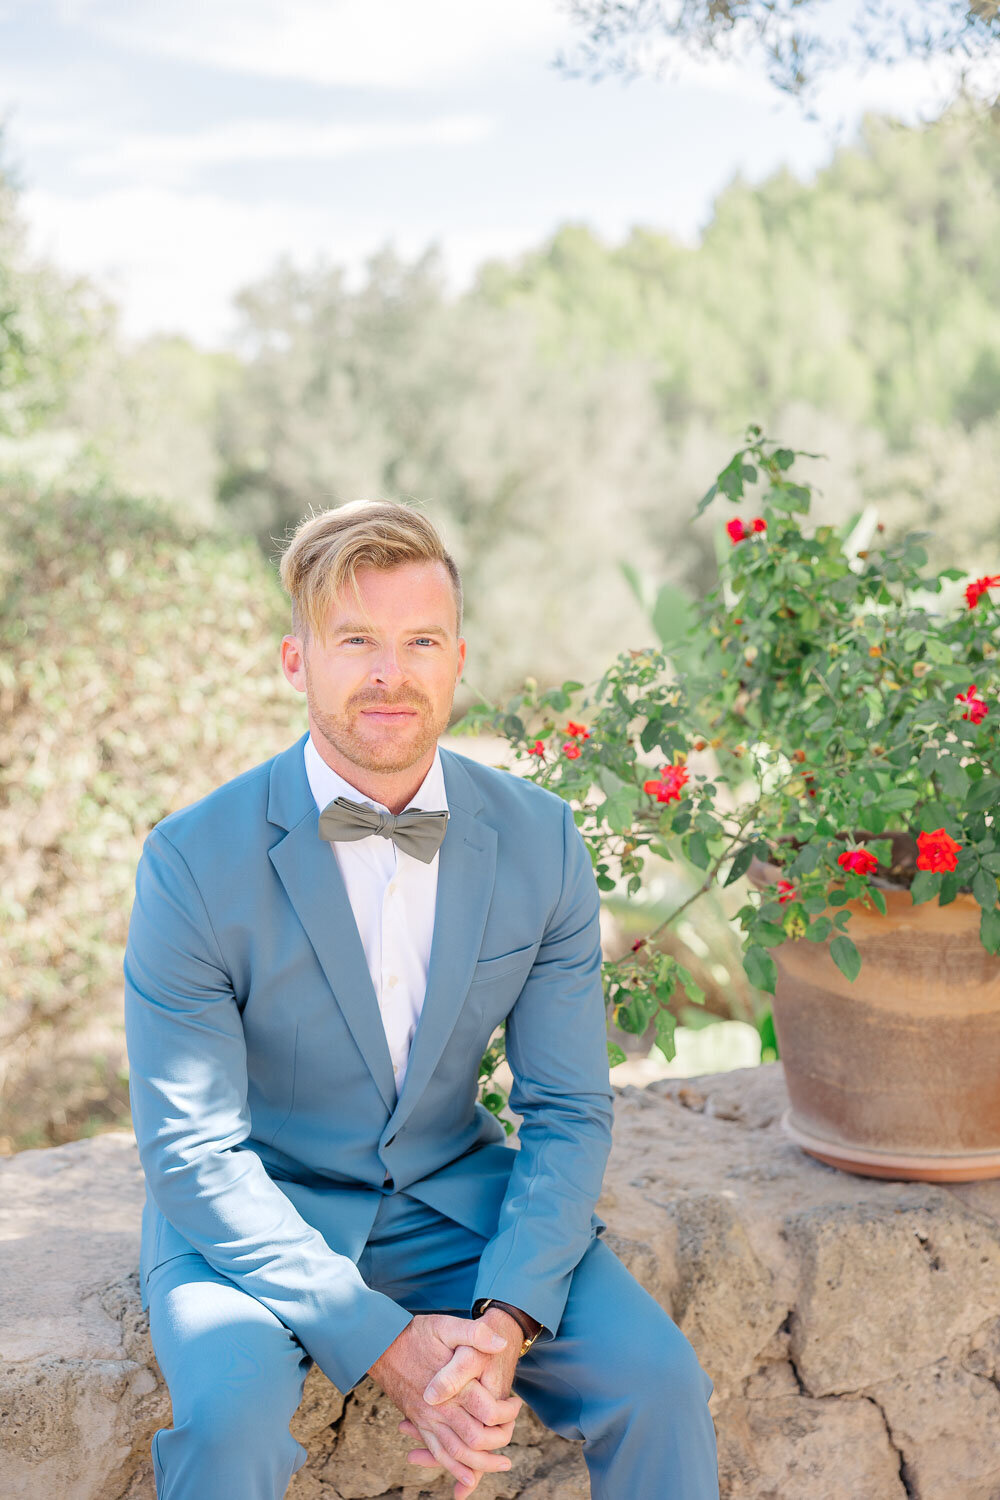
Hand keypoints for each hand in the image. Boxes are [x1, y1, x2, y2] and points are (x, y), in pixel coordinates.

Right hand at [368, 1313, 520, 1498]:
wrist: (381, 1345)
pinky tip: (468, 1479)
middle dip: (499, 1442)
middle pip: (476, 1440)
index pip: (488, 1413)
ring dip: (481, 1465)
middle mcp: (440, 1409)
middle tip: (512, 1431)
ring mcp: (428, 1420)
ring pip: (458, 1454)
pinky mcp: (419, 1424)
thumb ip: (474, 1333)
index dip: (508, 1413)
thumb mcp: (446, 1325)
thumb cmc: (416, 1334)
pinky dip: (454, 1469)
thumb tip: (499, 1343)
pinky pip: (438, 1454)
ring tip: (501, 1465)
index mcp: (453, 1387)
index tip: (516, 1403)